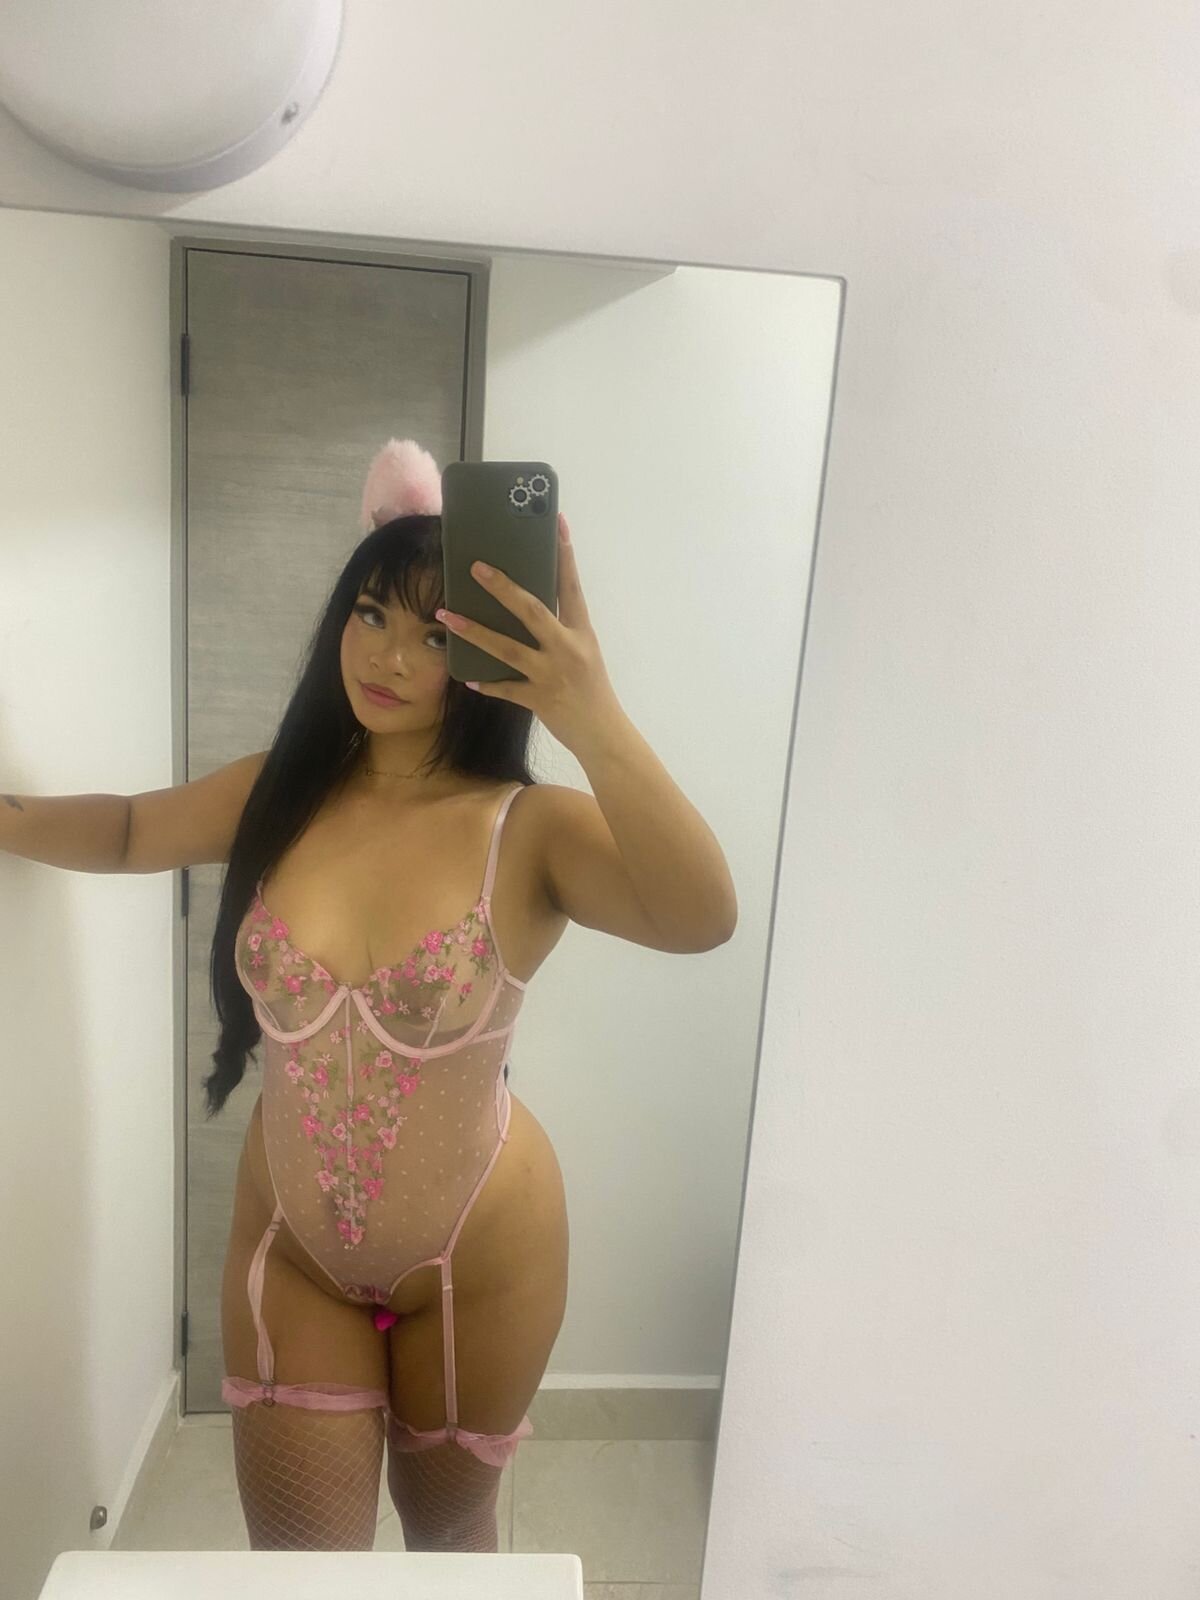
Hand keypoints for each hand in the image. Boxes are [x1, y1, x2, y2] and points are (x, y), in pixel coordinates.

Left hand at [435, 514, 622, 753]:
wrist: (604, 734)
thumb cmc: (593, 690)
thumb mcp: (586, 652)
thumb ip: (561, 631)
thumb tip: (527, 606)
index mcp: (582, 632)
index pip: (571, 586)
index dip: (564, 554)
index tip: (556, 523)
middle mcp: (568, 649)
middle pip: (532, 611)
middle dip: (502, 588)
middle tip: (475, 567)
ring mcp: (552, 674)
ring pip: (507, 648)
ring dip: (474, 631)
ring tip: (446, 615)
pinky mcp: (539, 699)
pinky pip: (506, 688)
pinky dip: (486, 683)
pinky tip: (467, 676)